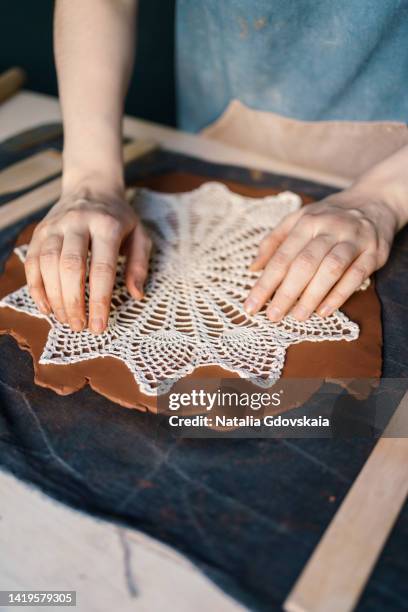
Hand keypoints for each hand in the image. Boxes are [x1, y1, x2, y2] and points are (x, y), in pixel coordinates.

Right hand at [25, 186, 151, 333]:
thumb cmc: (119, 218)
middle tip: (80, 327)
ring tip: (67, 321)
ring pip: (48, 265)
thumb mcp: (140, 235)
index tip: (99, 326)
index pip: (102, 268)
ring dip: (55, 298)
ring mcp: (56, 226)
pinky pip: (32, 262)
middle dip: (74, 302)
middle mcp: (78, 222)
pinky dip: (36, 288)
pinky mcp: (40, 231)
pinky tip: (47, 308)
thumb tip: (136, 294)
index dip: (99, 301)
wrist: (92, 186)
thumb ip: (139, 265)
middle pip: (70, 267)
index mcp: (107, 225)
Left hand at [244, 188, 397, 320]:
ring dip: (312, 296)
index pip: (281, 257)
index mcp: (306, 221)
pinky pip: (356, 276)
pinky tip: (324, 311)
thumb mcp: (299, 219)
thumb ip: (274, 241)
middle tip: (273, 316)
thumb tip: (253, 268)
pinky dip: (339, 295)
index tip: (250, 306)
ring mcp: (353, 240)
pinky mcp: (373, 253)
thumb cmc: (328, 217)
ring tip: (297, 317)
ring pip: (330, 269)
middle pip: (304, 264)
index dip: (265, 284)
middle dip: (286, 293)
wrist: (374, 200)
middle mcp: (329, 228)